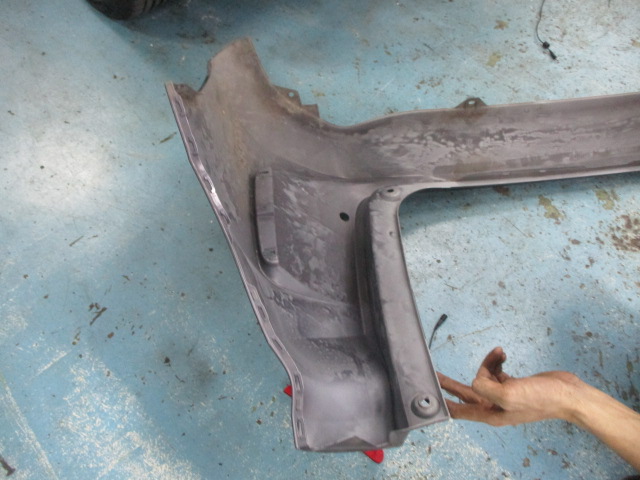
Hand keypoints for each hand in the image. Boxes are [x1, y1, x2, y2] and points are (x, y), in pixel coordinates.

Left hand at [437, 346, 581, 425]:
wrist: (568, 393)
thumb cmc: (542, 398)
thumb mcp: (509, 394)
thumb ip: (486, 388)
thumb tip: (474, 381)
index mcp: (490, 414)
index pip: (459, 411)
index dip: (444, 403)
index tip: (430, 396)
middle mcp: (494, 406)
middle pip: (465, 393)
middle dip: (451, 382)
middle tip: (435, 374)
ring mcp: (503, 395)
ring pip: (483, 376)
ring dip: (487, 362)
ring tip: (499, 354)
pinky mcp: (511, 384)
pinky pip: (495, 371)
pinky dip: (496, 361)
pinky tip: (502, 354)